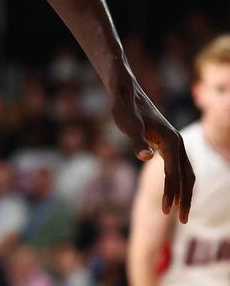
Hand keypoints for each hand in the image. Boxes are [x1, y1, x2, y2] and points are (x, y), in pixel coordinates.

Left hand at [109, 73, 194, 222]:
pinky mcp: (169, 143)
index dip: (170, 193)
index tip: (166, 211)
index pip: (173, 173)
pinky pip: (180, 167)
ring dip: (185, 192)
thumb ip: (136, 141)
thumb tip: (145, 157)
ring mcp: (175, 143)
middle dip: (185, 199)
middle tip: (183, 221)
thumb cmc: (124, 108)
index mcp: (171, 140)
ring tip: (180, 212)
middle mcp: (178, 142)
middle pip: (187, 176)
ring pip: (187, 172)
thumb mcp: (127, 124)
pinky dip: (181, 182)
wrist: (126, 91)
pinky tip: (174, 191)